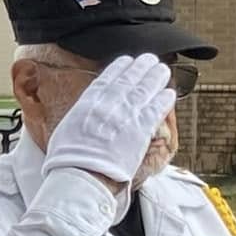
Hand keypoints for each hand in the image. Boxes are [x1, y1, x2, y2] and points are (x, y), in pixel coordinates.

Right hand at [40, 54, 176, 187]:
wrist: (82, 175)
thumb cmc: (68, 160)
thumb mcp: (65, 130)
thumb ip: (78, 118)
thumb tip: (81, 116)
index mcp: (87, 103)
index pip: (106, 79)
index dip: (119, 68)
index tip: (126, 61)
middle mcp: (108, 105)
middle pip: (128, 80)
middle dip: (141, 68)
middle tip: (149, 60)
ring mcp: (126, 116)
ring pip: (145, 90)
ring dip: (155, 78)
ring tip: (162, 71)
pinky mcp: (141, 130)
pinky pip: (156, 110)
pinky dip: (164, 100)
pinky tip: (169, 93)